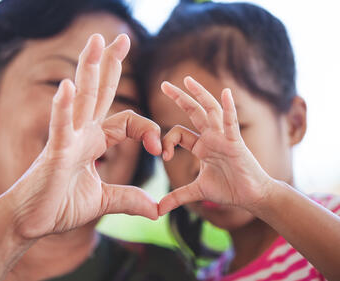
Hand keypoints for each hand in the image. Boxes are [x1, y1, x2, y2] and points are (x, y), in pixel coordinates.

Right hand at [11, 34, 160, 238]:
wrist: (32, 222)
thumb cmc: (61, 206)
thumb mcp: (104, 201)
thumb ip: (129, 199)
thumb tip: (156, 210)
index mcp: (95, 141)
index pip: (129, 122)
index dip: (148, 129)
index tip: (159, 149)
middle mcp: (82, 134)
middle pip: (99, 93)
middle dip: (110, 64)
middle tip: (120, 37)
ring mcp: (68, 140)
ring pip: (81, 100)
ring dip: (88, 69)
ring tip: (96, 41)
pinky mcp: (54, 153)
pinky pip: (60, 127)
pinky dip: (63, 107)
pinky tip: (68, 86)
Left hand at [158, 76, 272, 215]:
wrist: (251, 196)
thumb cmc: (228, 190)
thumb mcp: (197, 191)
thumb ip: (177, 196)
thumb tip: (157, 210)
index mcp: (201, 146)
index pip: (179, 133)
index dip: (167, 140)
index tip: (162, 156)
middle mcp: (211, 137)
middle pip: (194, 112)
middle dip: (180, 98)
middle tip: (164, 84)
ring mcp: (223, 138)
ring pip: (210, 111)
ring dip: (200, 95)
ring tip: (188, 80)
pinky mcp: (236, 143)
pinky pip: (231, 123)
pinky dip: (229, 108)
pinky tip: (225, 93)